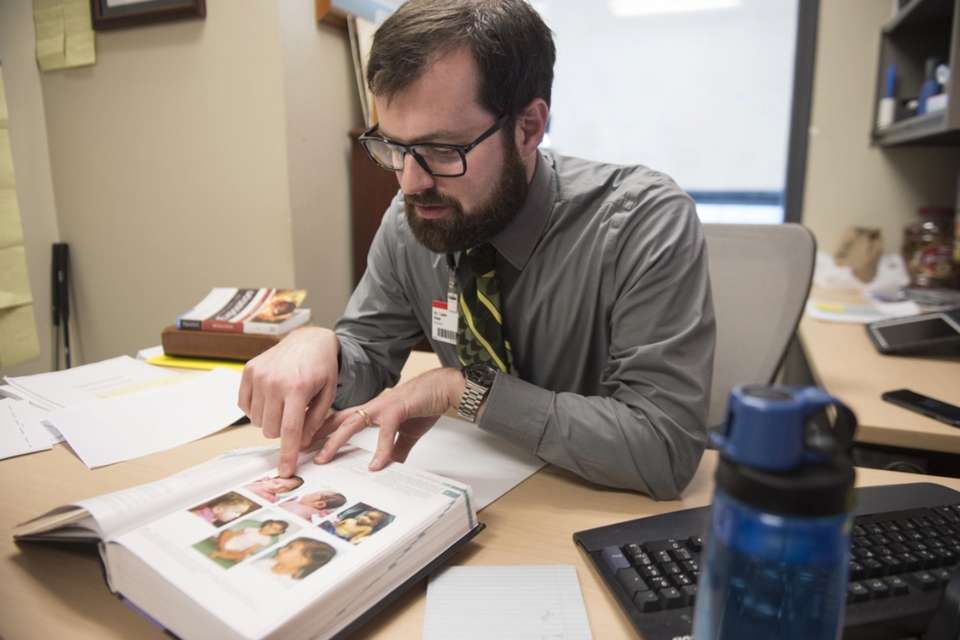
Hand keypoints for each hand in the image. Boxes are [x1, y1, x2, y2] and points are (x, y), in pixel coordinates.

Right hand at [238, 326, 339, 476]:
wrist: (309, 340)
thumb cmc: (321, 367)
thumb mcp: (327, 394)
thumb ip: (314, 420)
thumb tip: (301, 443)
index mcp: (298, 388)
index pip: (290, 430)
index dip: (287, 453)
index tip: (285, 471)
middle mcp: (274, 382)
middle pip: (270, 429)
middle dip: (282, 431)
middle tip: (294, 416)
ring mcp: (258, 375)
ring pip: (256, 420)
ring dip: (269, 419)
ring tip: (284, 403)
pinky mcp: (248, 371)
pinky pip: (244, 406)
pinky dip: (256, 409)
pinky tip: (271, 398)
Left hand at [311, 367, 466, 470]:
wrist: (445, 388)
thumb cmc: (426, 403)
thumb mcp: (406, 432)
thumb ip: (395, 448)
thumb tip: (390, 465)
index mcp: (372, 411)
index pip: (340, 420)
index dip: (322, 431)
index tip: (305, 444)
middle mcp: (373, 406)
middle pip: (338, 420)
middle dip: (317, 435)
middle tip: (299, 450)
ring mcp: (384, 406)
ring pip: (353, 422)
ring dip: (336, 440)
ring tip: (325, 457)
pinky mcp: (399, 409)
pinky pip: (386, 431)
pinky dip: (381, 449)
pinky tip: (376, 465)